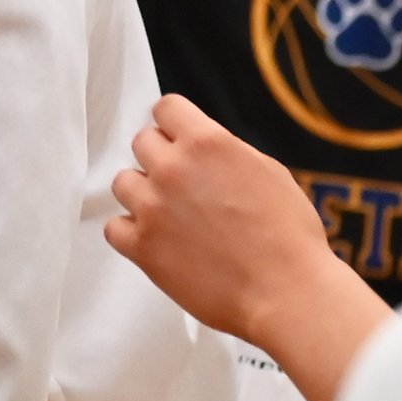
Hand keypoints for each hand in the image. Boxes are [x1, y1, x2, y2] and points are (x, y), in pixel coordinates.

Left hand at [108, 95, 337, 344]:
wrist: (286, 292)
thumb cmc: (287, 238)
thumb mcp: (268, 172)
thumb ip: (225, 153)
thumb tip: (203, 148)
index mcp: (207, 144)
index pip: (166, 109)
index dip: (174, 124)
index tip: (177, 137)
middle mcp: (173, 170)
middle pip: (142, 142)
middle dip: (162, 158)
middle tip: (183, 183)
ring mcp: (152, 208)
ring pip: (123, 182)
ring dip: (143, 194)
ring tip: (172, 214)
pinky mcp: (140, 246)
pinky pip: (114, 227)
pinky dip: (131, 232)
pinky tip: (157, 239)